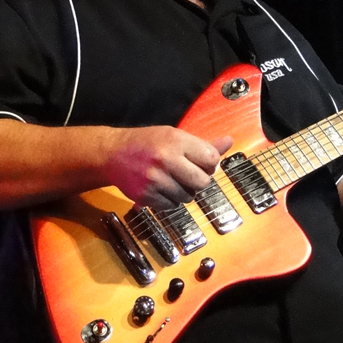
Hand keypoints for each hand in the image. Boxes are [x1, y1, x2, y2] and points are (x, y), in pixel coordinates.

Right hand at [104, 126, 232, 209]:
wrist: (113, 154)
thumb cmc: (149, 143)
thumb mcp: (175, 136)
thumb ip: (203, 144)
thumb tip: (229, 141)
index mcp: (175, 141)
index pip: (211, 160)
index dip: (210, 164)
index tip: (202, 162)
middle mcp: (165, 159)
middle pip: (203, 182)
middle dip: (200, 181)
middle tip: (189, 174)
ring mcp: (154, 180)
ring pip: (188, 197)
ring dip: (185, 192)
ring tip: (173, 180)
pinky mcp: (145, 196)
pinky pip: (172, 206)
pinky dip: (171, 200)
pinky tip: (162, 188)